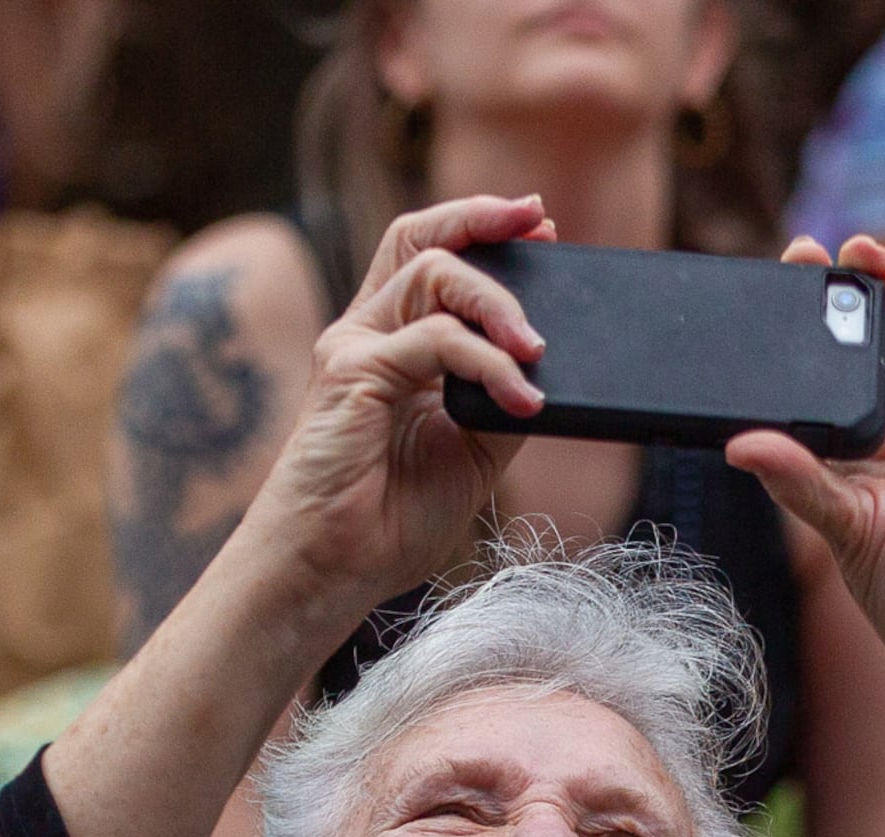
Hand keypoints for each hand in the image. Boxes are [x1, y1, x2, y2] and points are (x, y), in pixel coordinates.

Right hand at [234, 193, 551, 626]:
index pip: (426, 258)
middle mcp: (365, 336)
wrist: (335, 570)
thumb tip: (549, 368)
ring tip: (537, 350)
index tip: (538, 227)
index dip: (479, 228)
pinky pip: (436, 341)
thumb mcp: (472, 453)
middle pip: (419, 240)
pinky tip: (521, 397)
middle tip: (542, 226)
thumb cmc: (390, 520)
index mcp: (389, 347)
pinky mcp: (353, 374)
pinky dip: (488, 363)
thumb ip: (500, 401)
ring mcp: (354, 350)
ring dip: (498, 302)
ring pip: (434, 275)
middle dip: (483, 218)